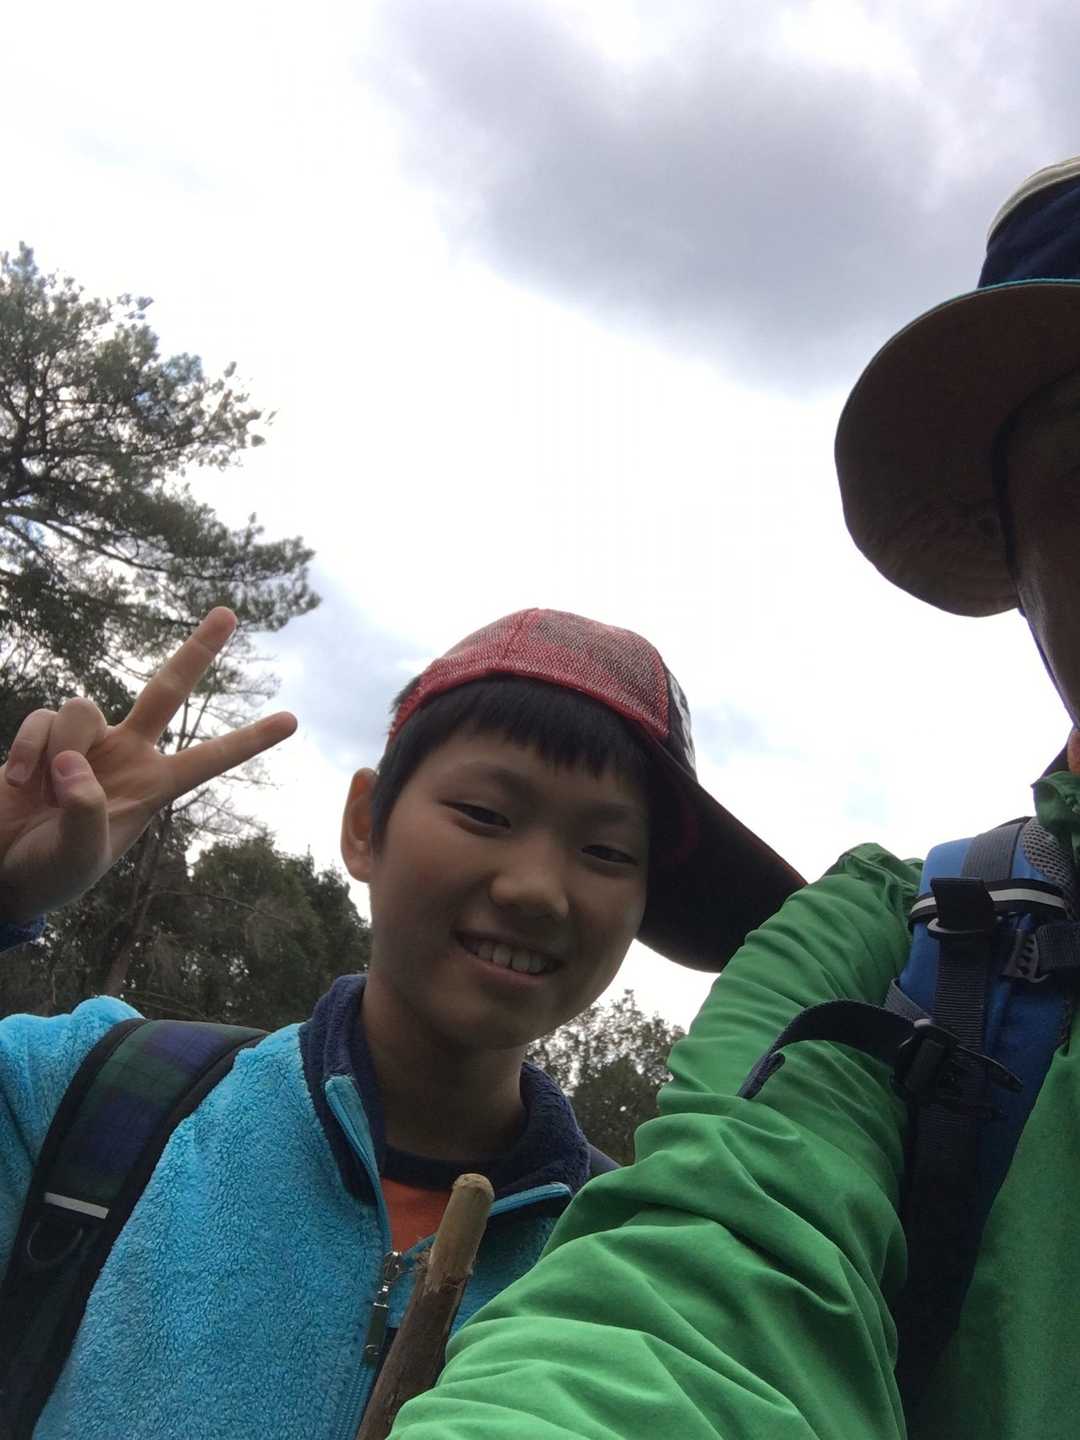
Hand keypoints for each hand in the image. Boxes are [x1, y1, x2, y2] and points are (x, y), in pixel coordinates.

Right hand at [0, 609, 296, 925]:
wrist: (0, 872)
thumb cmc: (48, 874)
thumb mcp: (78, 858)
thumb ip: (84, 813)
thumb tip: (73, 763)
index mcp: (152, 788)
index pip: (209, 759)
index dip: (249, 740)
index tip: (292, 720)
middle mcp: (126, 755)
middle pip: (167, 691)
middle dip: (197, 651)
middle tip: (229, 613)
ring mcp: (84, 743)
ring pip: (82, 708)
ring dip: (61, 747)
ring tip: (42, 796)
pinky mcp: (42, 737)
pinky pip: (41, 719)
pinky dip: (27, 749)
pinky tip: (16, 783)